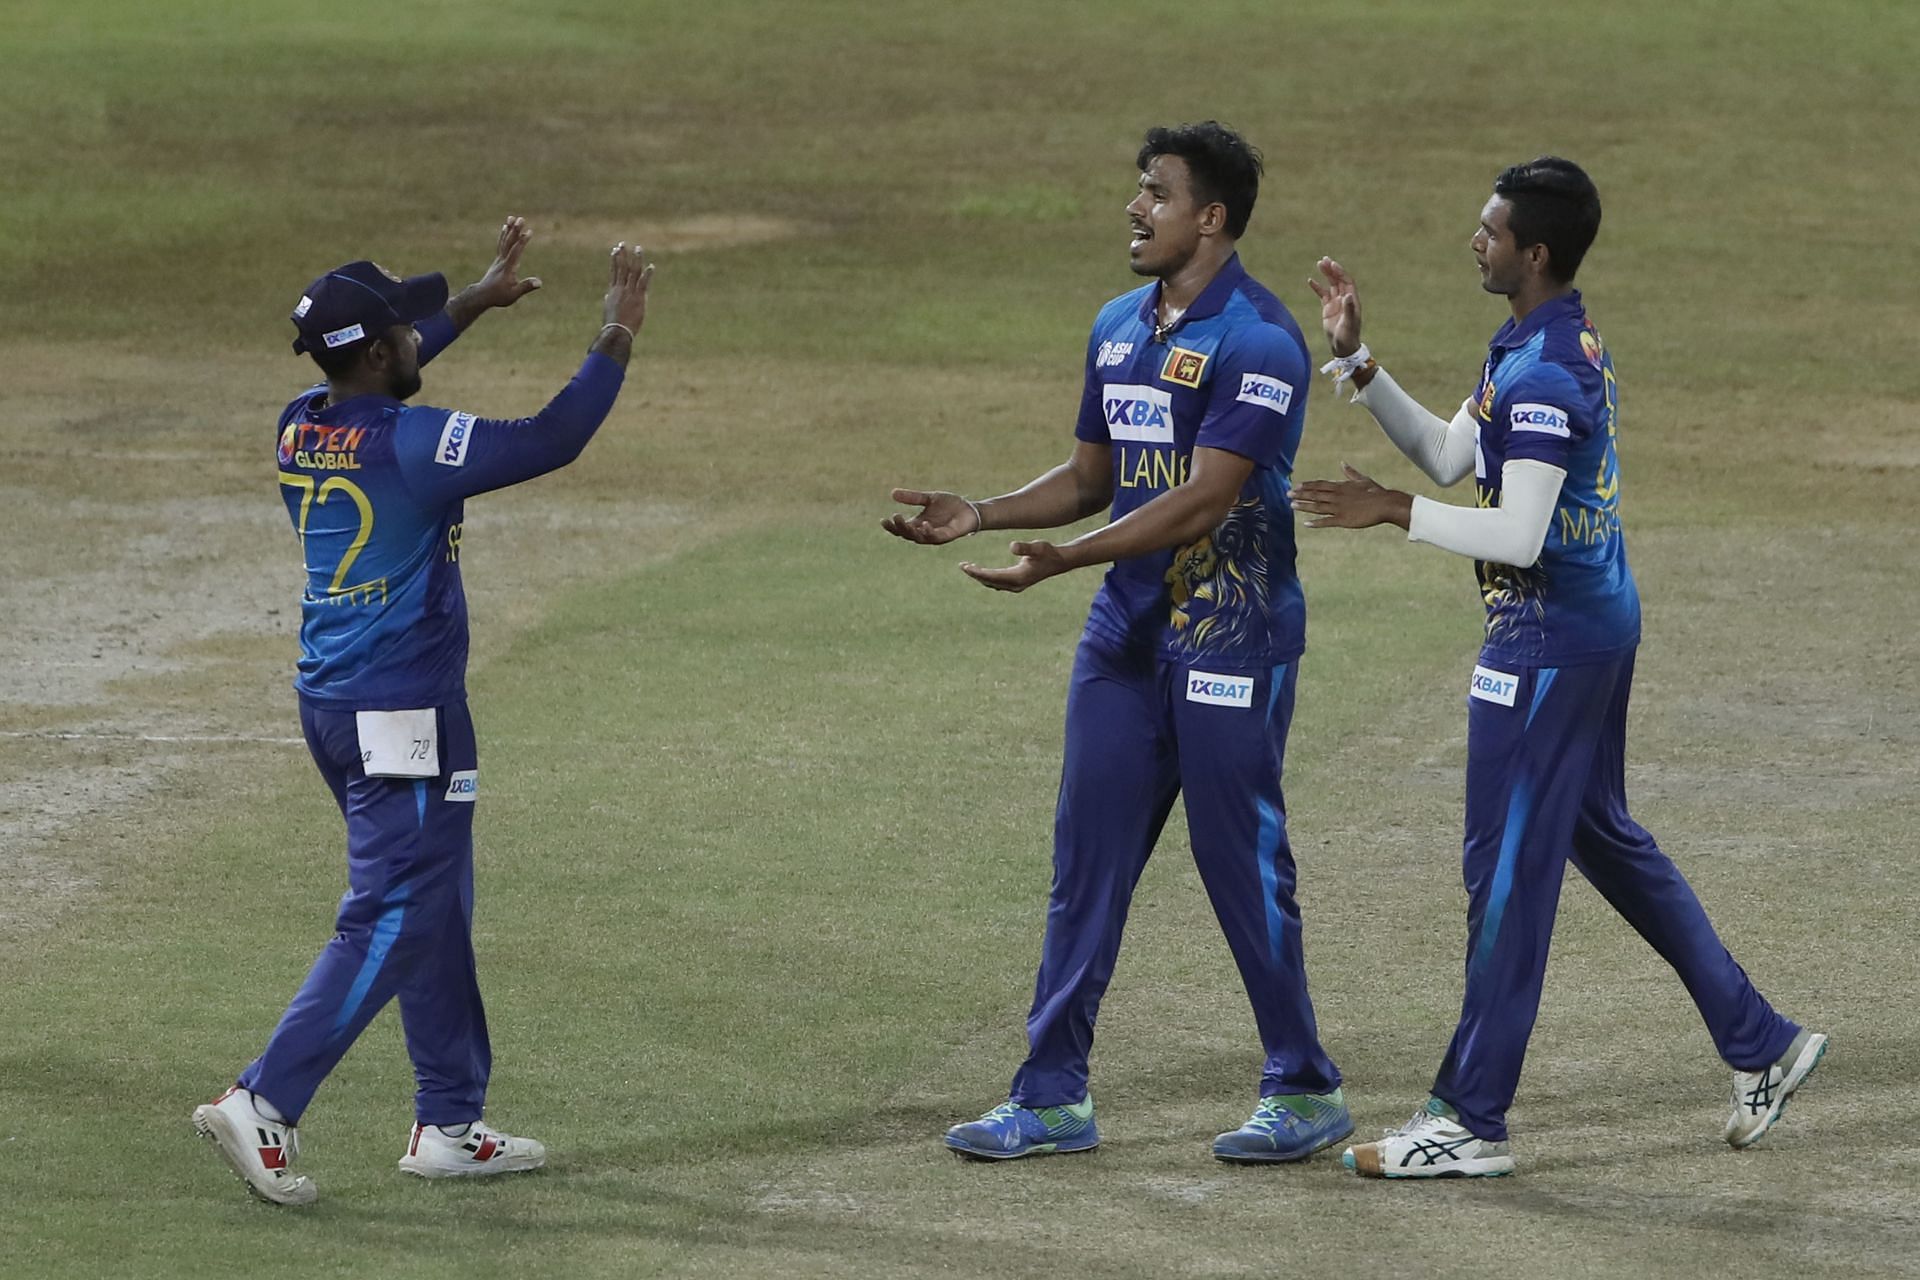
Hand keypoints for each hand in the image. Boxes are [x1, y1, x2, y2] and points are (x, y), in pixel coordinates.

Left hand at [470, 215, 542, 309]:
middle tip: (521, 219)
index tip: (529, 232)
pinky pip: (501, 244)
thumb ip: (526, 287)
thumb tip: (539, 282)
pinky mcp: (498, 260)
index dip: (522, 241)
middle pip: (509, 242)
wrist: (482, 295)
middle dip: (515, 230)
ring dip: (509, 229)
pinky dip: (503, 235)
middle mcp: (502, 261)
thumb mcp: (514, 294)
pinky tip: (505, 227)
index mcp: (508, 268)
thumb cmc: (499, 296)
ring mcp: (499, 259)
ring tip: (512, 217)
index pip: (516, 252)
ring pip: (504, 241)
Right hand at [604, 242, 654, 331]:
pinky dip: (647, 274)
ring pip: (632, 272)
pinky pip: (643, 283)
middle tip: (623, 244)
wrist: (616, 331)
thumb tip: (607, 295)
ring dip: (635, 259)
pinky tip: (651, 266)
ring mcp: (629, 292)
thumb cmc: (613, 324)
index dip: (614, 260)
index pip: (613, 272)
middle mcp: (620, 289)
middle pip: (621, 268)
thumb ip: (609, 300)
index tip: (614, 250)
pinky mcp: (638, 297)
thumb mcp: (609, 309)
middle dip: (622, 255)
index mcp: (613, 291)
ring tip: (638, 249)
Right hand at [882, 489, 979, 543]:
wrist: (970, 509)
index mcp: (918, 524)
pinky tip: (924, 524)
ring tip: (903, 521)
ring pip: (919, 538)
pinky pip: (935, 537)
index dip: (891, 526)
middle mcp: (924, 532)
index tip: (882, 520)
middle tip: (894, 517)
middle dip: (899, 527)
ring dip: (911, 531)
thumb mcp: (929, 498)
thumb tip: (892, 493)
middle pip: (907, 534)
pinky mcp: (946, 536)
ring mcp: (935, 536)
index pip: (901, 528)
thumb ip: (913, 497)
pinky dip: (928, 532)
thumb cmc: (950, 505)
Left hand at [959, 540, 1072, 591]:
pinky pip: (997, 583)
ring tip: (967, 567)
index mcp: (1018, 577)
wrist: (1059, 562)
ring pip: (992, 584)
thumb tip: (1011, 546)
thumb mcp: (1038, 546)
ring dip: (980, 576)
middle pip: (989, 582)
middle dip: (975, 575)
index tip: (965, 567)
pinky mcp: (1017, 584)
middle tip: (962, 566)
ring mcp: (1016, 586)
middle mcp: (1016, 585)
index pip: (992, 576)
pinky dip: (987, 577)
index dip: (977, 572)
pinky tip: (980, 570)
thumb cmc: (1049, 552)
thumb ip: (1025, 547)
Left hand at [1290, 464, 1412, 529]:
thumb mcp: (1362, 479)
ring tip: (1292, 506)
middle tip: (1287, 494)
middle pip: (1315, 494)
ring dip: (1304, 506)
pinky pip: (1327, 521)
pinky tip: (1306, 523)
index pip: (1320, 485)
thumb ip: (1350, 472)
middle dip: (1301, 494)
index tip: (1296, 486)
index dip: (1307, 485)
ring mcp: (1339, 508)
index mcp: (1341, 486)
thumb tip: (1342, 463)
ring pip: (1318, 507)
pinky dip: (1316, 522)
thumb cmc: (1376, 491)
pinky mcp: (1344, 520)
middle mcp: (1337, 496)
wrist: (1386, 503)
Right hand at [1306, 257, 1362, 357]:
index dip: (1340, 272)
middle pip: (1339, 280)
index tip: (1332, 265)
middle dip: (1332, 270)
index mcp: (1352, 300)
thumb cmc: (1348, 336)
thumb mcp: (1348, 323)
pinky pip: (1322, 294)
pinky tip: (1310, 280)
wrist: (1342, 347)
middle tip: (1324, 260)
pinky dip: (1317, 287)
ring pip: (1331, 285)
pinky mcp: (1328, 309)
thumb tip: (1348, 295)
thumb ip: (1349, 309)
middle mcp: (1345, 299)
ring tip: (1319, 264)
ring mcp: (1336, 303)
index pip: (1346, 281)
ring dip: (1326, 274)